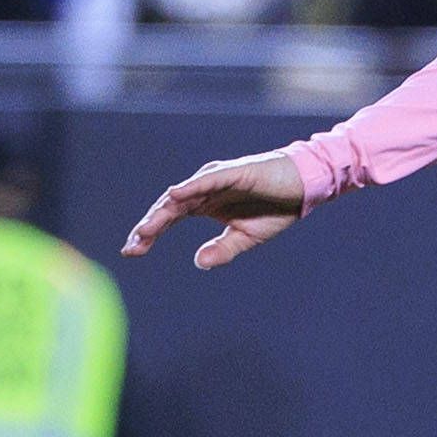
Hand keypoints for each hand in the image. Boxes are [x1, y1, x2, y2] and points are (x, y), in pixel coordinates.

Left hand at [123, 149, 306, 267]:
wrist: (305, 187)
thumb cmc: (276, 208)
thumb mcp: (245, 237)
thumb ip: (221, 250)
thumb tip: (198, 263)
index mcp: (204, 204)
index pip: (169, 218)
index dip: (150, 234)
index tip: (132, 252)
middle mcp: (204, 189)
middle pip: (168, 208)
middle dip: (149, 227)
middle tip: (131, 247)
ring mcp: (216, 179)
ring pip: (182, 196)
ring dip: (162, 212)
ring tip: (145, 230)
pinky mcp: (233, 172)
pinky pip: (206, 180)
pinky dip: (190, 187)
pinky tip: (174, 197)